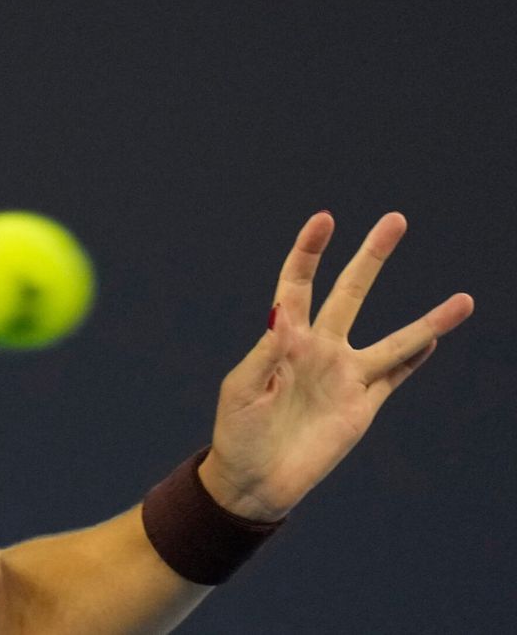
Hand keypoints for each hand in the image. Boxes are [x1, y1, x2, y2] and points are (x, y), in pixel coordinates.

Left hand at [198, 211, 473, 520]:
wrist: (256, 481)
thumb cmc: (237, 433)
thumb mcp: (242, 390)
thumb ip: (265, 353)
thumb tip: (283, 315)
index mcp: (283, 339)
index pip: (298, 284)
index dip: (310, 252)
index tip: (325, 219)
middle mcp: (319, 349)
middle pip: (350, 293)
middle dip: (372, 257)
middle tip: (395, 220)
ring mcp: (344, 376)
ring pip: (395, 340)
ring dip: (429, 320)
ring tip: (464, 300)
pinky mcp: (362, 407)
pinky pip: (395, 376)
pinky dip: (416, 358)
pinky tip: (436, 336)